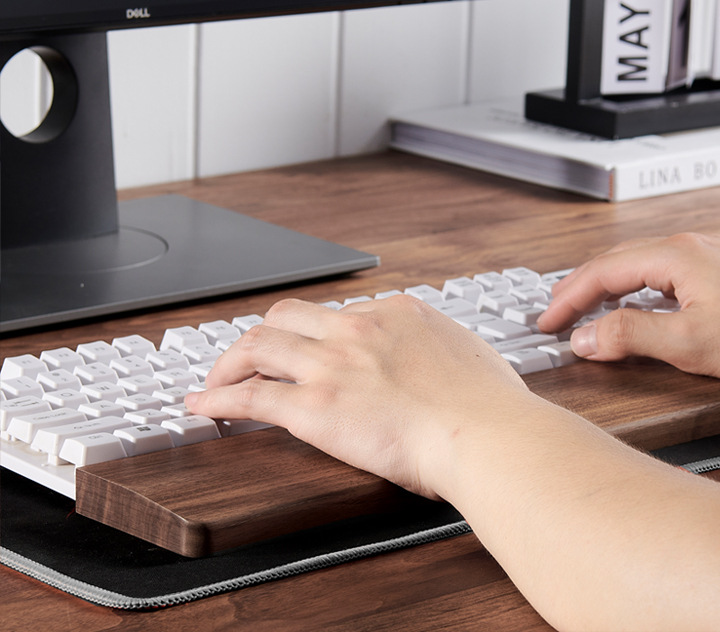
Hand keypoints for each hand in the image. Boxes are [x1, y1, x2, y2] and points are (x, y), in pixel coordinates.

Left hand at [185, 295, 529, 499]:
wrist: (484, 434)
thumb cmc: (490, 406)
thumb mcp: (473, 356)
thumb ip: (446, 350)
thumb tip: (446, 360)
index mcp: (397, 313)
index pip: (339, 313)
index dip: (314, 332)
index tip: (306, 347)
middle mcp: (358, 329)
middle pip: (287, 315)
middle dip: (262, 334)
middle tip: (248, 355)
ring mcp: (332, 363)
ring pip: (259, 343)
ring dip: (230, 360)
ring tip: (215, 378)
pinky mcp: (314, 406)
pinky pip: (250, 396)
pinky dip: (218, 398)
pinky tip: (201, 406)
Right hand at [537, 233, 719, 383]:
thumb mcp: (691, 343)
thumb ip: (630, 337)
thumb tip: (586, 337)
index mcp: (674, 256)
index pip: (600, 272)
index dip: (567, 298)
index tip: (548, 320)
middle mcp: (688, 245)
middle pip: (616, 261)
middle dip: (580, 288)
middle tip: (557, 313)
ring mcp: (708, 253)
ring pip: (640, 264)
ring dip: (608, 287)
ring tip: (589, 309)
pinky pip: (664, 270)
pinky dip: (638, 288)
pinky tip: (640, 305)